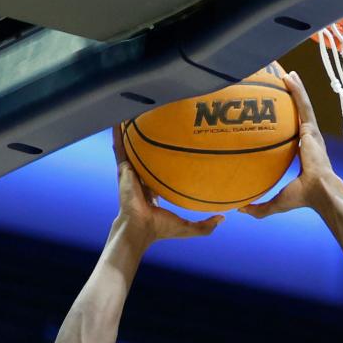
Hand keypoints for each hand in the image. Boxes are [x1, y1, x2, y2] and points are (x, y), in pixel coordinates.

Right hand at [112, 127, 222, 244]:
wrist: (139, 228)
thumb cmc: (160, 230)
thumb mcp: (187, 228)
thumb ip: (205, 226)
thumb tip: (223, 218)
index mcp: (152, 192)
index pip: (158, 173)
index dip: (164, 163)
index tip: (174, 150)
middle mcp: (140, 180)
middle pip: (146, 156)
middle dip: (149, 141)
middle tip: (158, 123)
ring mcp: (130, 173)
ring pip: (132, 147)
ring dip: (132, 131)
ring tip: (135, 111)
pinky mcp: (123, 169)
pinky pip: (121, 147)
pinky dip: (119, 133)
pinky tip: (119, 119)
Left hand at [240, 72, 338, 219]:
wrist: (320, 193)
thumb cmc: (303, 199)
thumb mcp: (277, 203)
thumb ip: (259, 207)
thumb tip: (240, 210)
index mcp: (303, 153)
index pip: (293, 134)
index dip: (286, 124)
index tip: (277, 115)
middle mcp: (308, 140)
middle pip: (298, 114)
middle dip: (292, 99)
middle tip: (282, 84)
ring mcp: (311, 133)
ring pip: (302, 105)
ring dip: (295, 88)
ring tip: (287, 73)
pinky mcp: (311, 129)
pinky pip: (302, 105)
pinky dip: (297, 90)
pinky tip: (289, 77)